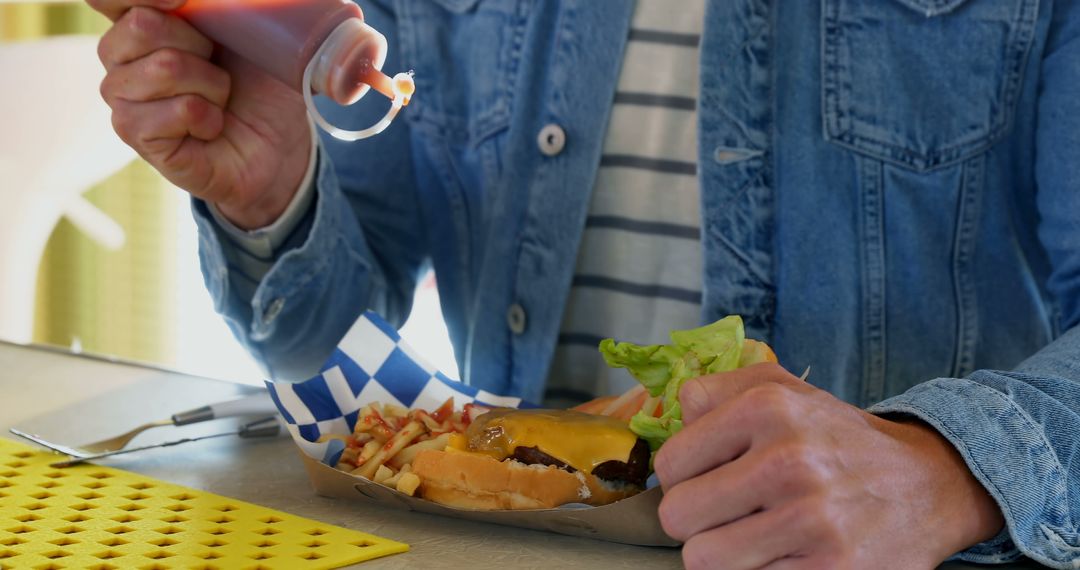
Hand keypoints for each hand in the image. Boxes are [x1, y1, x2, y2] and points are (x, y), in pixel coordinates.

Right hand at [90, 0, 311, 228]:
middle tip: (216, 65)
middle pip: (143, 24)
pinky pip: (182, 108)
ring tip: (218, 99)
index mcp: (136, 20)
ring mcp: (122, 98)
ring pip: (166, 66)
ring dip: (213, 83)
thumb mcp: (246, 25)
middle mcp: (119, 57)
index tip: (183, 1)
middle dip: (200, 42)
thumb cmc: (259, 79)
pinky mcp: (137, 135)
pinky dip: (212, 116)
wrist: (279, 139)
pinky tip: (211, 126)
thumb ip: (215, 6)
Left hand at [655, 363, 1003, 569]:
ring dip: (723, 554)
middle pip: (678, 516)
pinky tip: (785, 555)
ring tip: (754, 537)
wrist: (929, 484)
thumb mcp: (784, 389)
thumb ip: (718, 390)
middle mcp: (788, 460)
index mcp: (767, 409)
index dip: (683, 478)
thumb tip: (677, 414)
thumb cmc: (838, 439)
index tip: (708, 480)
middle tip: (729, 514)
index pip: (670, 463)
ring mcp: (811, 520)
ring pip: (703, 559)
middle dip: (697, 520)